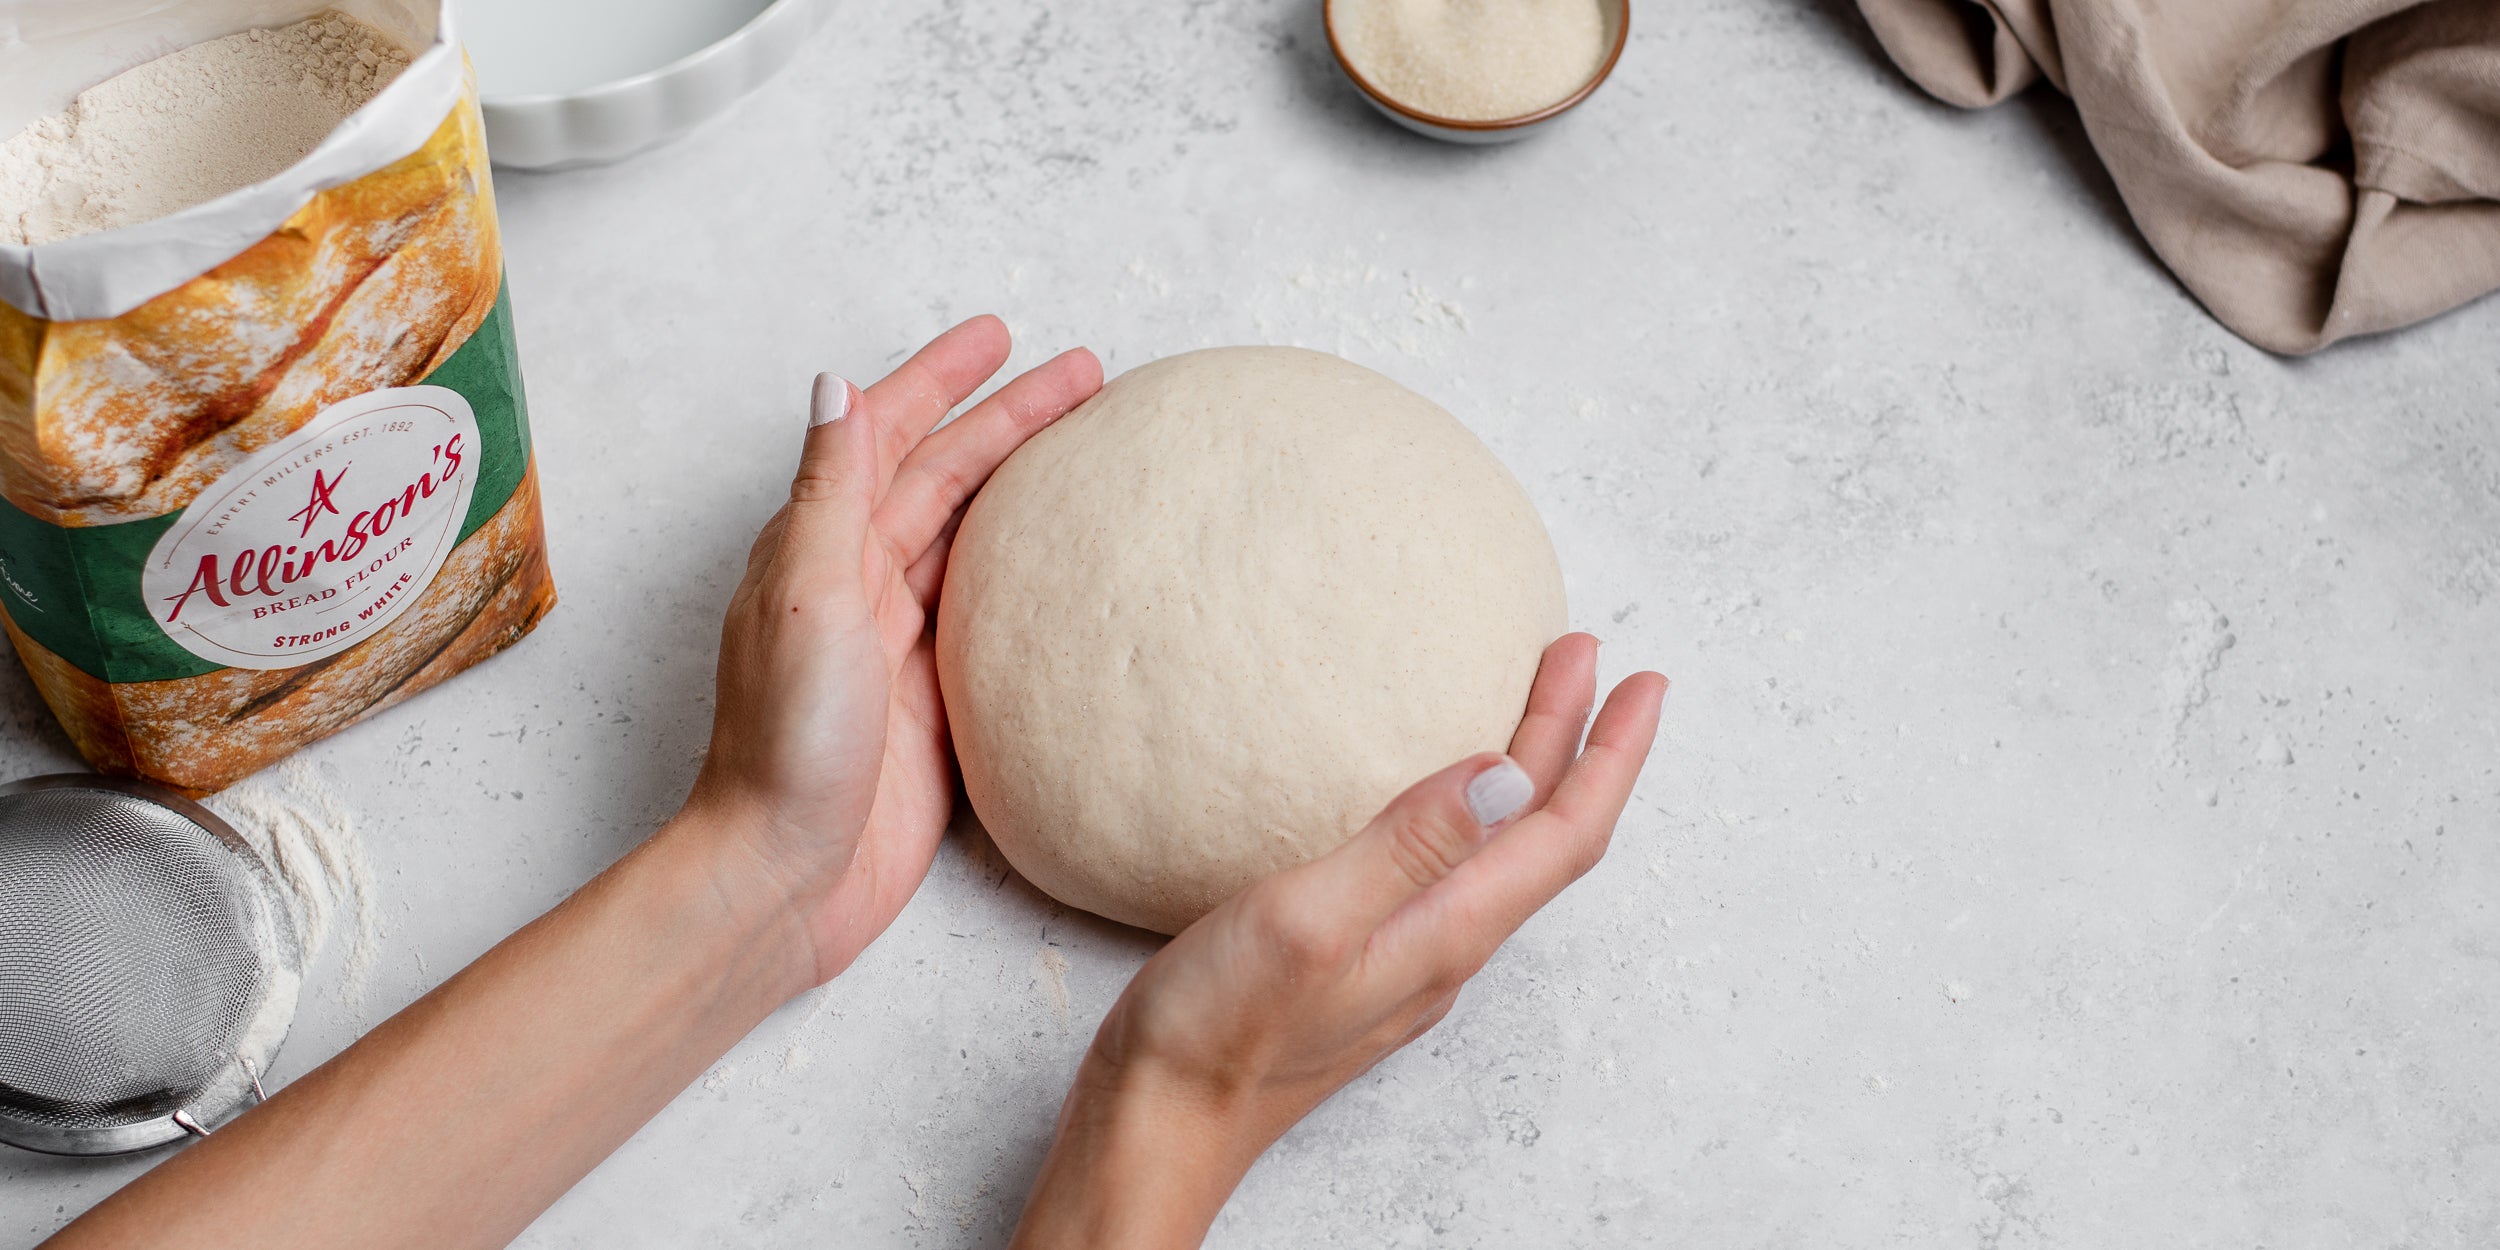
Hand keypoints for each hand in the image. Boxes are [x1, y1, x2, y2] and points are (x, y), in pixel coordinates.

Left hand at [686, 316, 1102, 985]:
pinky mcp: (936, 703)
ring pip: (971, 538)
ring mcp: (900, 644)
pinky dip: (1030, 576)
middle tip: (1089, 377)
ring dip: (1023, 488)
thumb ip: (828, 491)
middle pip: (946, 477)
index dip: (942, 379)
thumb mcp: (806, 596)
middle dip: (1010, 420)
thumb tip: (836, 386)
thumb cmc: (785, 744)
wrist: (787, 876)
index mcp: (820, 548)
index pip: (891, 435)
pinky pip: (991, 617)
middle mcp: (858, 584)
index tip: (1000, 334)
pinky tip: (1072, 564)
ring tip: (1091, 450)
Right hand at [1012, 634, 1666, 1247]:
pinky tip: (1443, 796)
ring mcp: (1405, 958)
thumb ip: (1406, 846)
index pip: (1563, 832)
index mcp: (1445, 931)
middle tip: (1584, 654)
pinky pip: (1451, 870)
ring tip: (1539, 710)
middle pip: (1541, 835)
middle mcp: (1442, 947)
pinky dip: (1474, 812)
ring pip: (1500, 853)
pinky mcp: (1362, 960)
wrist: (1160, 1124)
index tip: (1642, 680)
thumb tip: (1504, 775)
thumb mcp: (1309, 921)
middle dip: (1576, 742)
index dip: (1610, 752)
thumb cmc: (1219, 1035)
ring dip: (1532, 774)